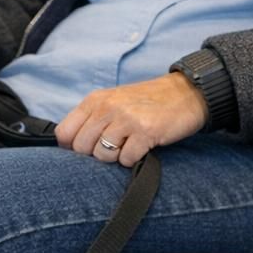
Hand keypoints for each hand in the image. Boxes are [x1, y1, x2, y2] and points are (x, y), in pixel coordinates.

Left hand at [54, 73, 208, 166]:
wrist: (187, 93)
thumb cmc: (147, 101)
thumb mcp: (113, 101)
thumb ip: (91, 119)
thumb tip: (69, 146)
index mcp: (95, 100)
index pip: (64, 132)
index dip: (71, 147)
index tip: (86, 148)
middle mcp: (107, 107)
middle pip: (81, 147)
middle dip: (95, 154)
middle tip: (115, 146)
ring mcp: (126, 119)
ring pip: (102, 155)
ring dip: (116, 157)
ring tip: (129, 144)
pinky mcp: (145, 132)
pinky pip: (127, 159)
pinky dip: (134, 159)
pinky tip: (142, 146)